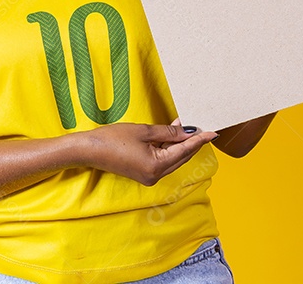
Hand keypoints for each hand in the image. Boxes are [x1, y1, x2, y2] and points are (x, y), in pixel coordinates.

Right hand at [78, 118, 216, 186]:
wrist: (89, 150)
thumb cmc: (113, 139)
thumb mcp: (144, 131)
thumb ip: (168, 132)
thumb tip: (187, 132)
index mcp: (157, 166)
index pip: (184, 151)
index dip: (199, 140)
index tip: (212, 132)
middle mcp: (155, 175)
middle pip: (180, 157)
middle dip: (190, 142)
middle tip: (200, 126)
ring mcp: (149, 176)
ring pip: (172, 159)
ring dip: (178, 144)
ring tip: (183, 125)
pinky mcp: (143, 173)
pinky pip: (162, 160)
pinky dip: (167, 148)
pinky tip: (170, 135)